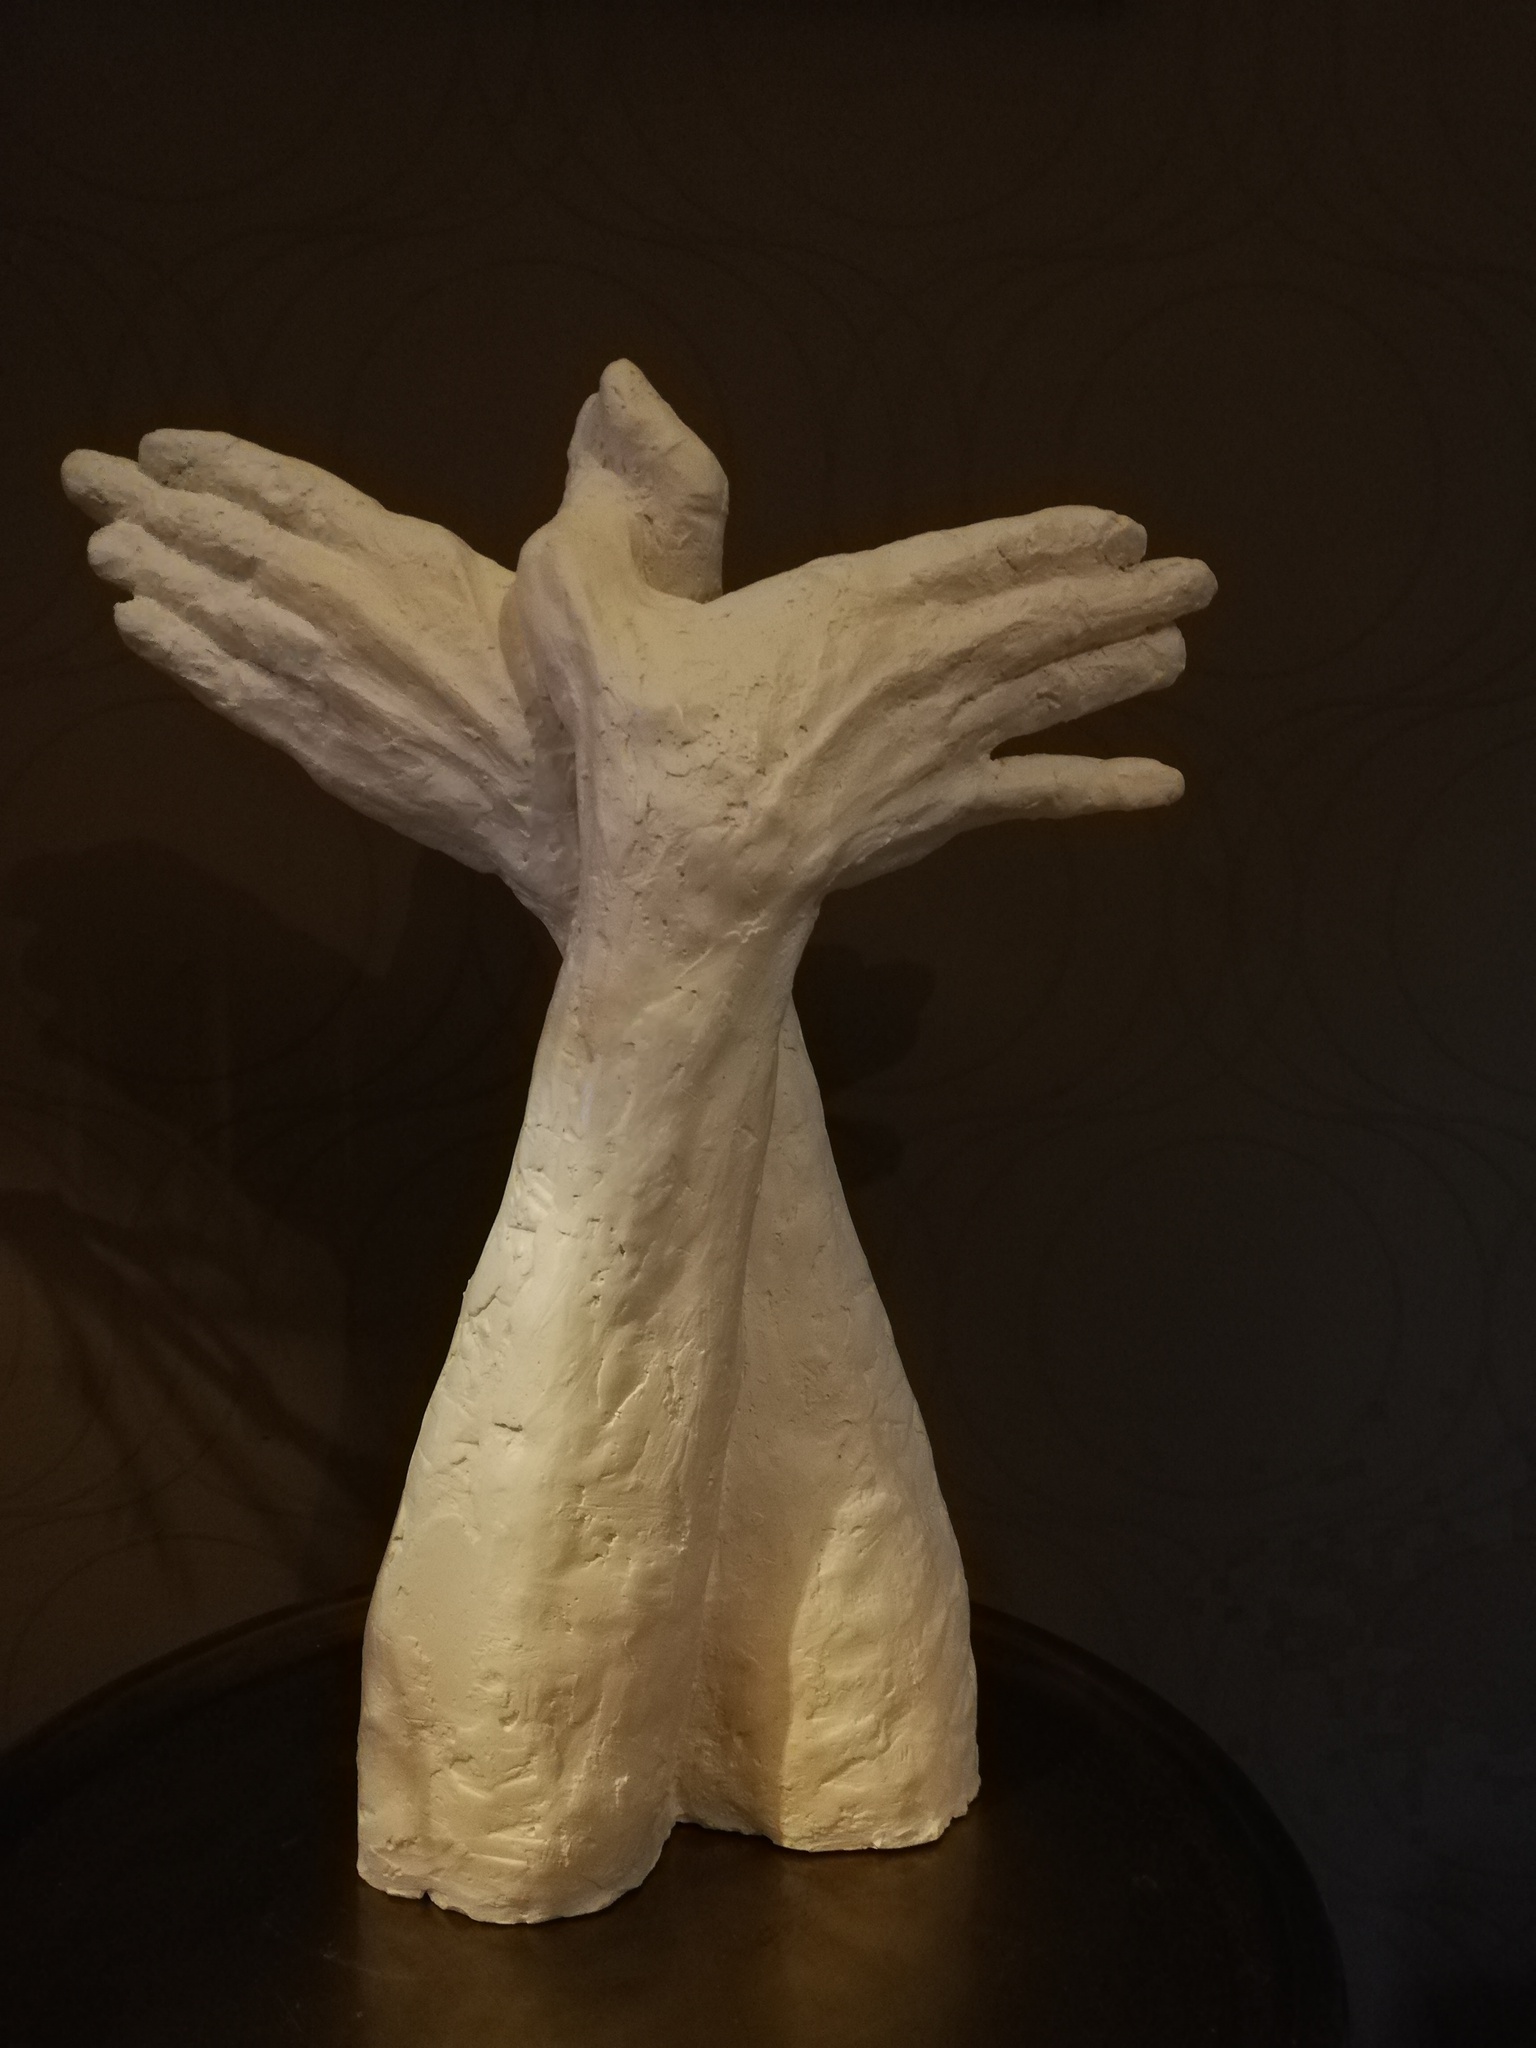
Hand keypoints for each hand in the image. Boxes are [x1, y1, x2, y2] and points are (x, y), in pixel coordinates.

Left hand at [61, 433, 578, 929]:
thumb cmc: (566, 689)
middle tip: (86, 476)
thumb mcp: (542, 573)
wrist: (561, 800)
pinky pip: (226, 685)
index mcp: (401, 549)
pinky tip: (136, 623)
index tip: (160, 447)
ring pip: (213, 607)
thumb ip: (507, 514)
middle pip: (227, 539)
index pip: (283, 490)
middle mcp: (343, 599)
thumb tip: (592, 396)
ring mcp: (321, 673)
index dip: (214, 464)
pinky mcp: (313, 740)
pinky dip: (177, 650)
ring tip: (102, 544)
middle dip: (150, 505)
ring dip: (150, 570)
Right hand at [517, 362, 1215, 939]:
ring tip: (1179, 647)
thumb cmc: (649, 750)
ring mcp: (944, 742)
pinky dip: (1105, 788)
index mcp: (854, 606)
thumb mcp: (599, 622)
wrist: (697, 878)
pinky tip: (1165, 786)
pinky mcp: (944, 813)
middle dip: (1121, 596)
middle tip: (1193, 579)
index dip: (1052, 540)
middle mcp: (921, 665)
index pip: (976, 558)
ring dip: (1122, 666)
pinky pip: (1042, 794)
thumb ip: (604, 531)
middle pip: (1041, 618)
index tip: (1116, 531)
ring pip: (1054, 691)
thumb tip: (607, 399)